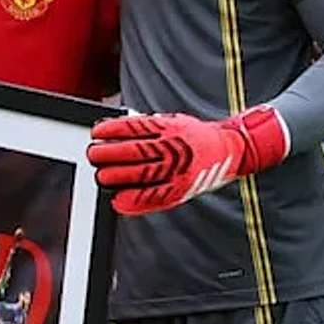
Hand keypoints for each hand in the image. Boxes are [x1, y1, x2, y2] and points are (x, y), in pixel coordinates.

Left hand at [86, 107, 290, 216]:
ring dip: (117, 176)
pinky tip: (119, 201)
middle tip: (94, 155)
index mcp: (171, 128)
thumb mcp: (172, 121)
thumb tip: (114, 130)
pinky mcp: (181, 190)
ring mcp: (179, 170)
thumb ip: (147, 126)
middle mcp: (175, 148)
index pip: (136, 128)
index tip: (97, 133)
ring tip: (101, 175)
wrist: (229, 151)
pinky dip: (135, 201)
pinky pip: (155, 198)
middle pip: (135, 152)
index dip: (113, 130)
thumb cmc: (194, 136)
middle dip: (110, 154)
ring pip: (142, 175)